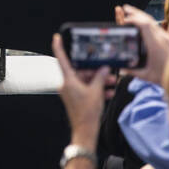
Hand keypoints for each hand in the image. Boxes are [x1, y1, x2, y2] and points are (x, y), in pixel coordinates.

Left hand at [51, 34, 107, 149]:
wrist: (85, 131)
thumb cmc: (87, 114)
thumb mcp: (96, 91)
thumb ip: (100, 77)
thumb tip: (104, 69)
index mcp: (67, 80)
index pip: (61, 59)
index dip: (59, 47)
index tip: (57, 37)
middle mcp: (67, 84)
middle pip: (80, 70)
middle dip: (94, 70)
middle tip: (106, 69)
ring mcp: (71, 91)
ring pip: (85, 80)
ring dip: (98, 80)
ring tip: (111, 82)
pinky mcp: (76, 97)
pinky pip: (86, 88)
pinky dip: (97, 88)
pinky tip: (109, 91)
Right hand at [120, 3, 168, 86]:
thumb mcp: (148, 75)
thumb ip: (134, 71)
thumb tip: (122, 69)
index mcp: (156, 44)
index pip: (144, 25)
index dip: (134, 19)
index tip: (125, 19)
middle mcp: (162, 38)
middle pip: (148, 20)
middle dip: (135, 12)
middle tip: (125, 7)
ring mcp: (167, 38)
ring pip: (153, 23)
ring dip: (142, 17)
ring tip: (133, 13)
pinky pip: (157, 27)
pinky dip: (148, 23)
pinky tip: (145, 25)